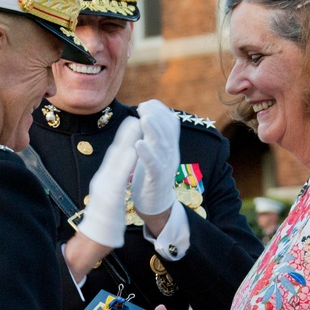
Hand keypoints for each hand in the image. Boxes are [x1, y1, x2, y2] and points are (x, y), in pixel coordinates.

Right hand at [77, 117, 140, 247]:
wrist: (93, 240)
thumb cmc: (101, 223)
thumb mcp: (108, 200)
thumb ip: (112, 186)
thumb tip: (118, 176)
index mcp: (105, 182)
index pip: (115, 158)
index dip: (124, 140)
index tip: (132, 124)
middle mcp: (103, 181)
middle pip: (114, 154)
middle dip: (125, 135)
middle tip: (135, 117)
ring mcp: (104, 188)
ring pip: (116, 161)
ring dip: (125, 142)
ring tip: (135, 125)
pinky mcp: (109, 197)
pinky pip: (119, 176)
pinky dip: (125, 162)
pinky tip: (133, 151)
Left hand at [131, 99, 179, 215]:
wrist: (156, 206)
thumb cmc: (151, 177)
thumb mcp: (155, 153)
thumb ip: (154, 136)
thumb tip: (148, 113)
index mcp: (170, 148)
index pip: (171, 124)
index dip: (160, 112)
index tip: (147, 103)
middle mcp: (171, 155)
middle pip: (168, 132)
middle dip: (156, 116)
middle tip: (143, 106)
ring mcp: (166, 168)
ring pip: (162, 147)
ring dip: (153, 131)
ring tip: (143, 118)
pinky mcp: (157, 181)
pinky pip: (154, 166)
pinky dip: (147, 154)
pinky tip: (138, 144)